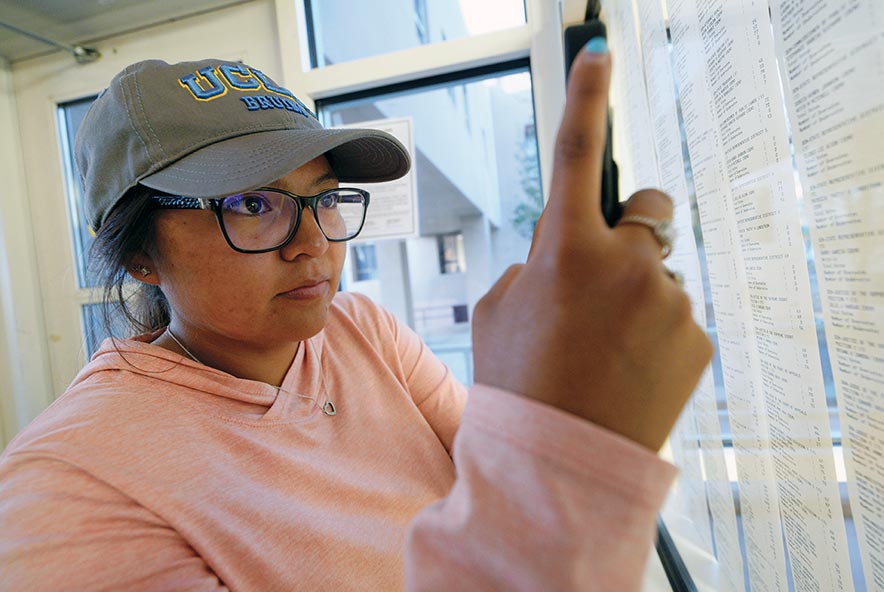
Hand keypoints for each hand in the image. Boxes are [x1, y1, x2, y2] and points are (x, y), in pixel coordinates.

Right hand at [472, 45, 712, 450]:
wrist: (559, 464)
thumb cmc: (517, 385)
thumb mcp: (499, 312)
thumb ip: (533, 266)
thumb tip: (564, 254)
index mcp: (564, 250)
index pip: (576, 153)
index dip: (586, 96)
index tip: (599, 51)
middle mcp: (625, 264)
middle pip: (650, 210)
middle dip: (634, 228)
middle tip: (606, 273)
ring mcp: (668, 301)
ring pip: (659, 273)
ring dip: (638, 294)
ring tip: (605, 350)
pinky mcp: (696, 338)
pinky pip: (676, 316)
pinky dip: (656, 334)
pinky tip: (627, 370)